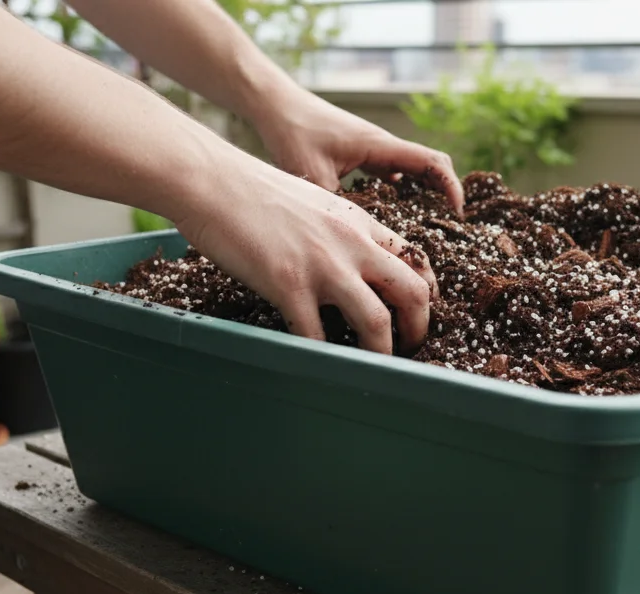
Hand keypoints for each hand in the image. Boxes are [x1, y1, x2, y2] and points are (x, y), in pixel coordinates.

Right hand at [174, 146, 435, 354]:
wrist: (213, 180)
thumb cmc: (254, 192)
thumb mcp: (315, 203)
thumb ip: (338, 232)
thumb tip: (347, 264)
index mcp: (360, 222)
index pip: (416, 259)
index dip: (426, 294)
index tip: (419, 314)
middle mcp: (352, 243)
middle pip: (412, 292)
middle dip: (418, 329)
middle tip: (408, 348)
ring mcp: (323, 264)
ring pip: (377, 321)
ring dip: (381, 353)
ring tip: (375, 366)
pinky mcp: (289, 283)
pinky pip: (316, 335)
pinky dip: (322, 357)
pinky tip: (320, 364)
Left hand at [254, 90, 464, 214]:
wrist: (275, 107)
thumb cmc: (293, 134)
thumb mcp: (313, 177)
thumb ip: (338, 209)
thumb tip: (355, 241)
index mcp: (380, 146)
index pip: (432, 163)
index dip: (451, 188)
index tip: (457, 215)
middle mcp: (383, 145)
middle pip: (431, 165)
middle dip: (444, 192)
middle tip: (446, 225)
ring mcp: (373, 147)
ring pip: (412, 168)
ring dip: (425, 191)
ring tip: (426, 224)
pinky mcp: (361, 152)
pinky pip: (392, 170)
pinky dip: (402, 188)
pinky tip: (393, 211)